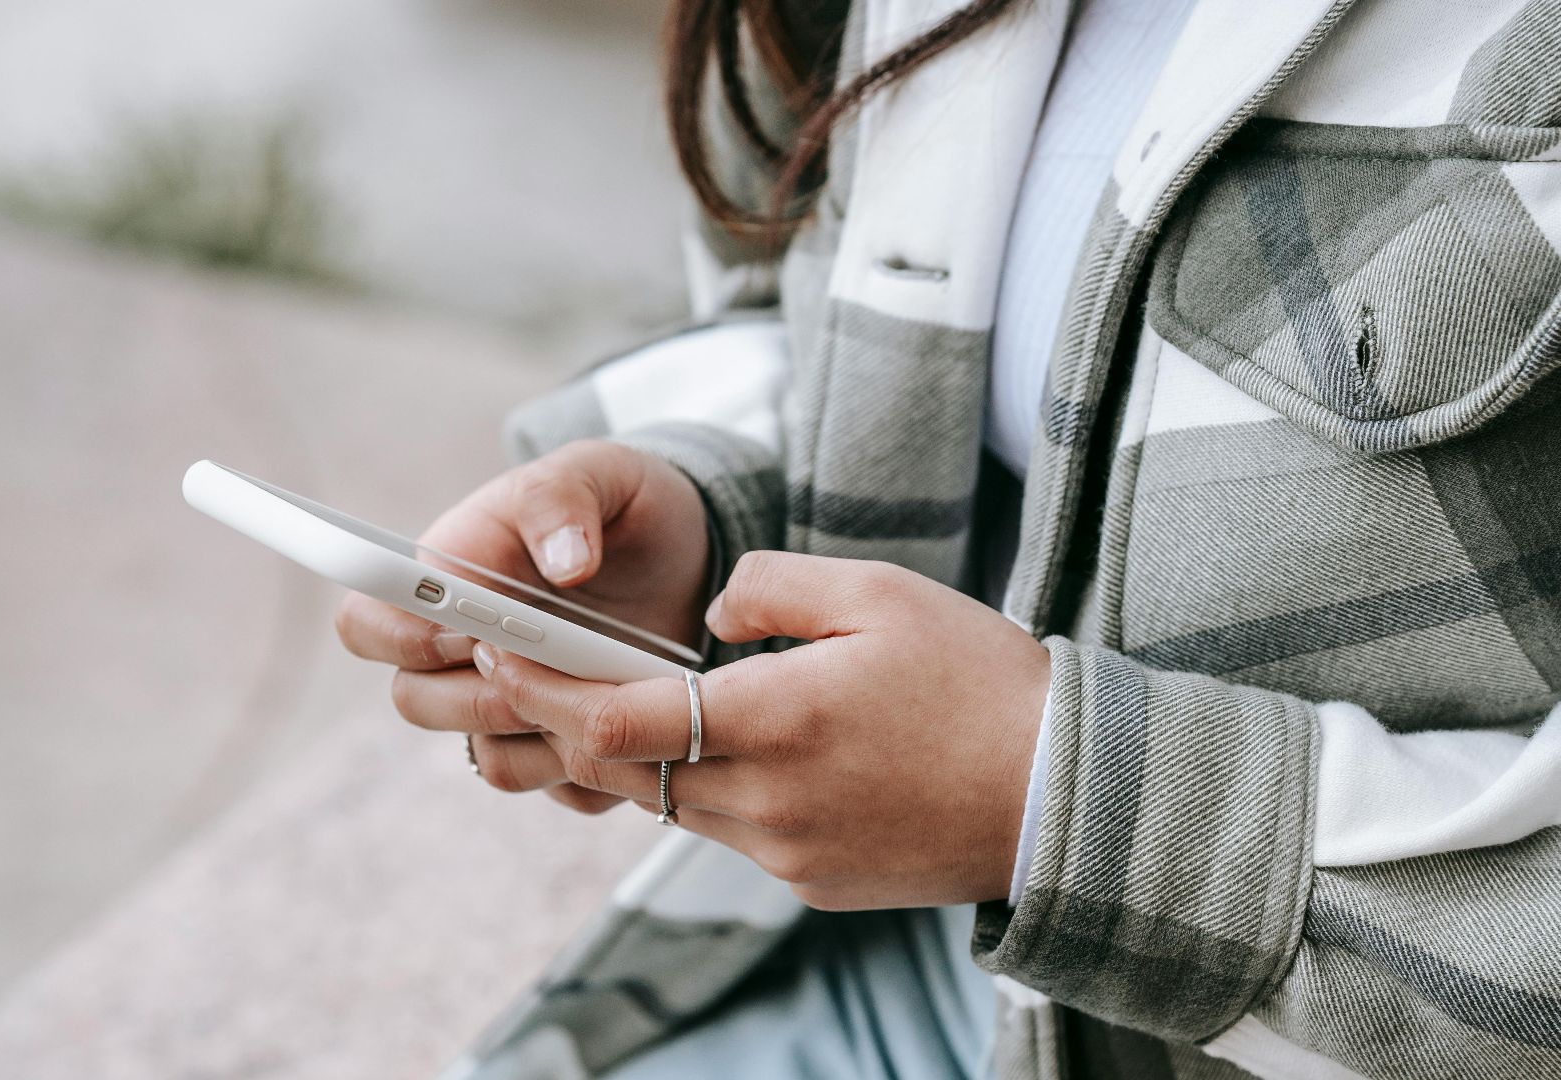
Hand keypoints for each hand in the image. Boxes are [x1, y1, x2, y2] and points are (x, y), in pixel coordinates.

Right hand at [335, 440, 711, 813]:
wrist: (685, 554)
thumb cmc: (622, 505)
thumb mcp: (598, 473)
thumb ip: (562, 498)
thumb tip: (564, 563)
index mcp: (445, 578)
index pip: (365, 622)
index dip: (399, 638)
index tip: (468, 632)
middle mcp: (461, 653)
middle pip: (416, 702)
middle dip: (480, 695)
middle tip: (549, 669)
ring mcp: (511, 706)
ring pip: (489, 758)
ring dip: (543, 735)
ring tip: (608, 692)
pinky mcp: (564, 745)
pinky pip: (560, 787)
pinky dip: (596, 768)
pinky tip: (639, 723)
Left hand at [467, 551, 1050, 909]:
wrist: (1062, 795)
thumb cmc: (978, 680)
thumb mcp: (879, 592)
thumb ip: (769, 585)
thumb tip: (706, 606)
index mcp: (776, 719)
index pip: (615, 718)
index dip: (543, 687)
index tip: (499, 652)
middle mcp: (765, 801)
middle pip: (624, 770)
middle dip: (568, 720)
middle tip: (529, 670)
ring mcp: (785, 853)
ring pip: (672, 803)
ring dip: (640, 756)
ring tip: (631, 700)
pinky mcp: (810, 882)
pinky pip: (730, 831)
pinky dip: (710, 789)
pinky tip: (736, 748)